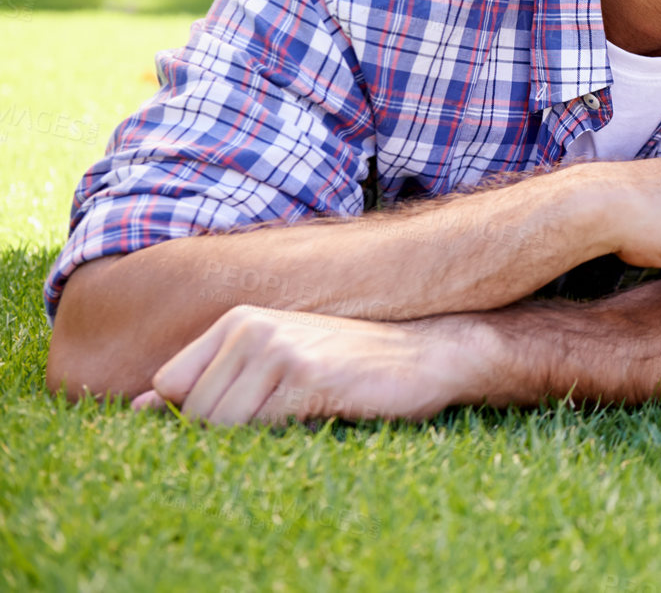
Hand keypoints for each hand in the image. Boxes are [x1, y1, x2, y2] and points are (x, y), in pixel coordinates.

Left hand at [133, 305, 481, 425]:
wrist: (427, 352)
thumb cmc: (351, 364)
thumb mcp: (276, 360)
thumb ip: (211, 380)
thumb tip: (135, 408)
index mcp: (238, 321)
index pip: (170, 386)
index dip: (197, 415)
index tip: (244, 417)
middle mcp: (250, 328)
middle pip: (194, 412)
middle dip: (228, 431)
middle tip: (285, 417)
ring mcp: (277, 349)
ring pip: (220, 425)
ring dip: (257, 437)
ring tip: (302, 414)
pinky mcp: (305, 376)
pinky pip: (257, 428)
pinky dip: (279, 437)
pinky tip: (317, 414)